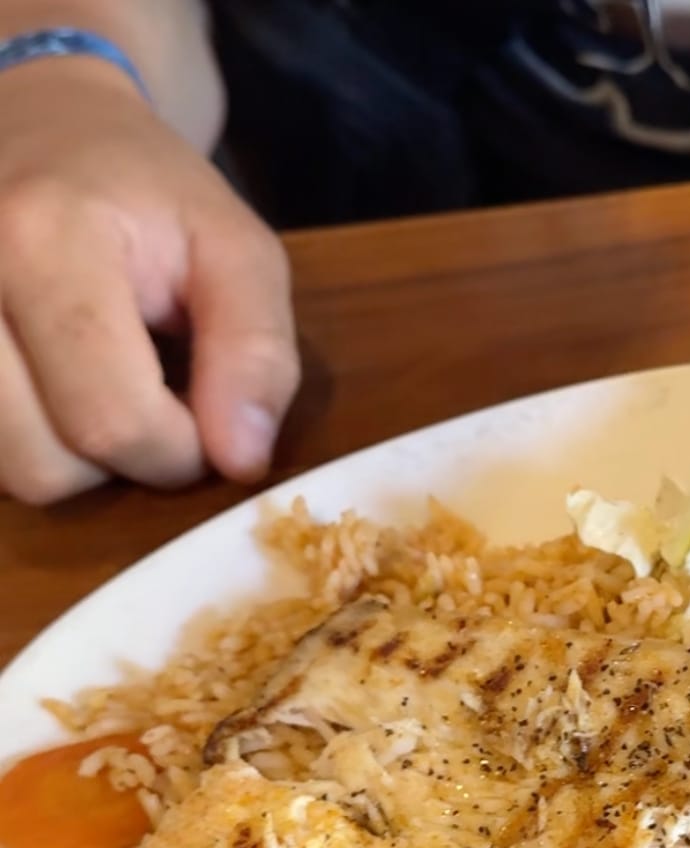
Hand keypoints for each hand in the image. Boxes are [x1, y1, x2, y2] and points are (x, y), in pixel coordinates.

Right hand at [0, 58, 298, 504]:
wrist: (31, 124)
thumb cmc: (141, 192)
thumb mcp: (233, 246)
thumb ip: (257, 351)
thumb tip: (241, 460)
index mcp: (39, 240)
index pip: (112, 421)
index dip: (177, 451)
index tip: (201, 414)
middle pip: (44, 466)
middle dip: (119, 460)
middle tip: (145, 395)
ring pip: (7, 474)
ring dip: (67, 460)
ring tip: (92, 386)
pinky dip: (26, 446)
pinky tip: (47, 390)